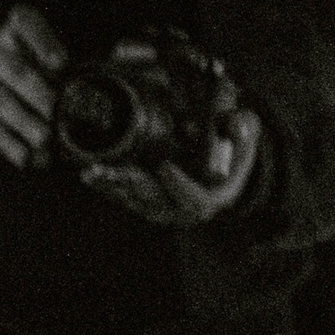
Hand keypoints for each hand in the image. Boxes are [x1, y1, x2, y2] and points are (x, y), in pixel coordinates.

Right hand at [0, 5, 66, 168]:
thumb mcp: (12, 49)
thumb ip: (42, 67)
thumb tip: (75, 102)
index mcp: (8, 33)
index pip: (25, 23)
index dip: (43, 41)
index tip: (61, 62)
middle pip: (14, 69)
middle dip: (37, 92)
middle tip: (55, 111)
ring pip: (0, 100)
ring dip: (23, 122)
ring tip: (44, 139)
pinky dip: (6, 142)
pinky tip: (24, 157)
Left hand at [76, 106, 261, 227]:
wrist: (221, 174)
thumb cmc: (234, 153)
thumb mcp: (245, 139)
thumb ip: (242, 129)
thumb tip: (235, 125)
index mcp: (211, 197)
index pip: (194, 198)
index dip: (179, 184)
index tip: (165, 166)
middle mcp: (183, 209)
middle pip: (154, 200)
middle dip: (130, 184)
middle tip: (108, 170)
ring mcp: (162, 208)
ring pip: (133, 199)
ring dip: (110, 185)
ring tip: (90, 172)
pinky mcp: (145, 203)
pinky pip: (123, 197)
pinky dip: (106, 185)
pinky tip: (89, 175)